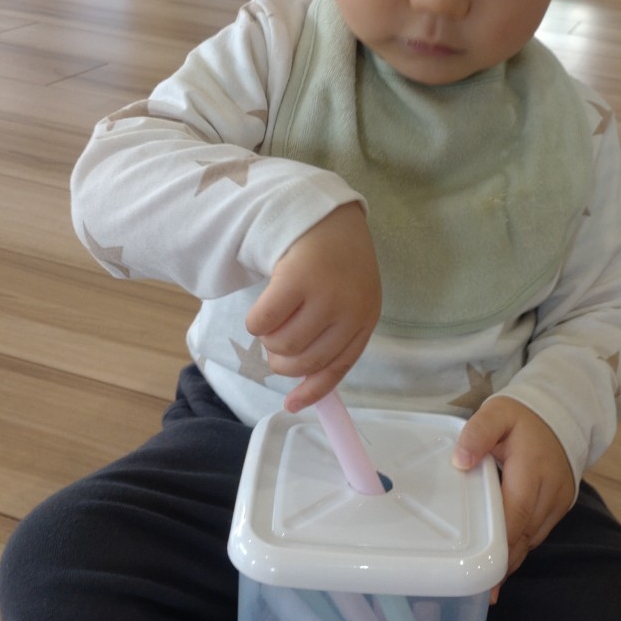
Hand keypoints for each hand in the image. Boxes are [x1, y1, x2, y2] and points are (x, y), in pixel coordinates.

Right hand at [246, 203, 380, 409]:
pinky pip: (262, 323)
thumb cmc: (334, 265)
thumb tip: (300, 395)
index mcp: (365, 318)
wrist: (325, 215)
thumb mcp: (347, 301)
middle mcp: (350, 310)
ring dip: (268, 339)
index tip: (291, 405)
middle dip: (282, 361)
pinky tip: (263, 306)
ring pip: (282, 345)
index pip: (339, 367)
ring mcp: (325, 295)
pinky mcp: (296, 280)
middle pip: (305, 360)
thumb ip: (331, 338)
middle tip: (274, 345)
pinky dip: (254, 322)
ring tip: (274, 316)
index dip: (313, 390)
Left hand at [452, 397, 574, 597]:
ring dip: (512, 557)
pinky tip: (504, 558)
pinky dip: (521, 545)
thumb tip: (460, 462)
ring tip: (489, 583)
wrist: (562, 414)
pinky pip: (538, 532)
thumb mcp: (497, 413)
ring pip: (533, 538)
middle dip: (503, 563)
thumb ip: (477, 434)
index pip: (515, 515)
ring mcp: (559, 501)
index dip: (499, 546)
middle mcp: (550, 491)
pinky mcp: (562, 506)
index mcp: (532, 470)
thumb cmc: (522, 416)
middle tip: (482, 591)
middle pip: (524, 535)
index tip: (483, 573)